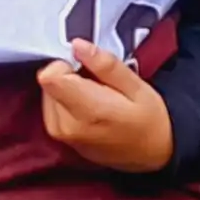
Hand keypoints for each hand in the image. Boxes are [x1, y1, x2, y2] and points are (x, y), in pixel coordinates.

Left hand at [40, 39, 175, 172]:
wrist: (151, 154)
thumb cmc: (148, 121)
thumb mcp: (136, 87)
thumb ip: (105, 65)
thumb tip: (78, 45)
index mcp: (87, 111)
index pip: (50, 76)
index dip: (66, 63)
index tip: (87, 66)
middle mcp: (66, 125)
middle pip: (49, 82)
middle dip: (69, 76)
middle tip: (98, 84)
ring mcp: (60, 134)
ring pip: (48, 93)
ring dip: (68, 89)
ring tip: (95, 96)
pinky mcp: (58, 137)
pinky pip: (51, 107)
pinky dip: (66, 102)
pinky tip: (89, 107)